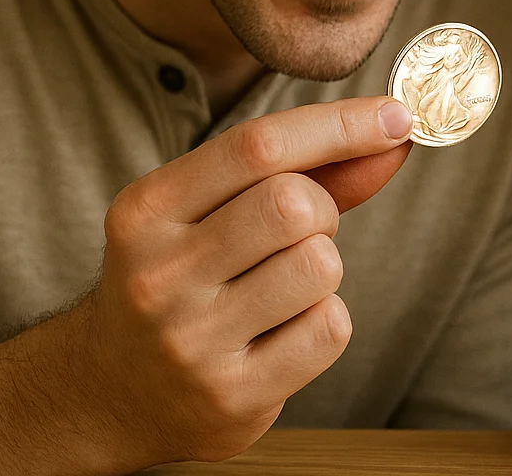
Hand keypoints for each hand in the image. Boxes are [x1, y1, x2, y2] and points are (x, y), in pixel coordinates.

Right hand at [70, 96, 414, 467]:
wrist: (113, 392)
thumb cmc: (185, 278)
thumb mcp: (216, 211)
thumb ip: (308, 170)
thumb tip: (394, 135)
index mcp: (146, 211)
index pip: (257, 146)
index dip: (339, 125)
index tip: (398, 115)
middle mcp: (158, 274)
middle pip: (293, 203)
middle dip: (321, 210)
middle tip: (298, 234)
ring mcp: (191, 341)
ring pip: (319, 265)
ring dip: (323, 267)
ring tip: (281, 286)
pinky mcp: (230, 396)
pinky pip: (329, 329)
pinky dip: (325, 321)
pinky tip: (282, 334)